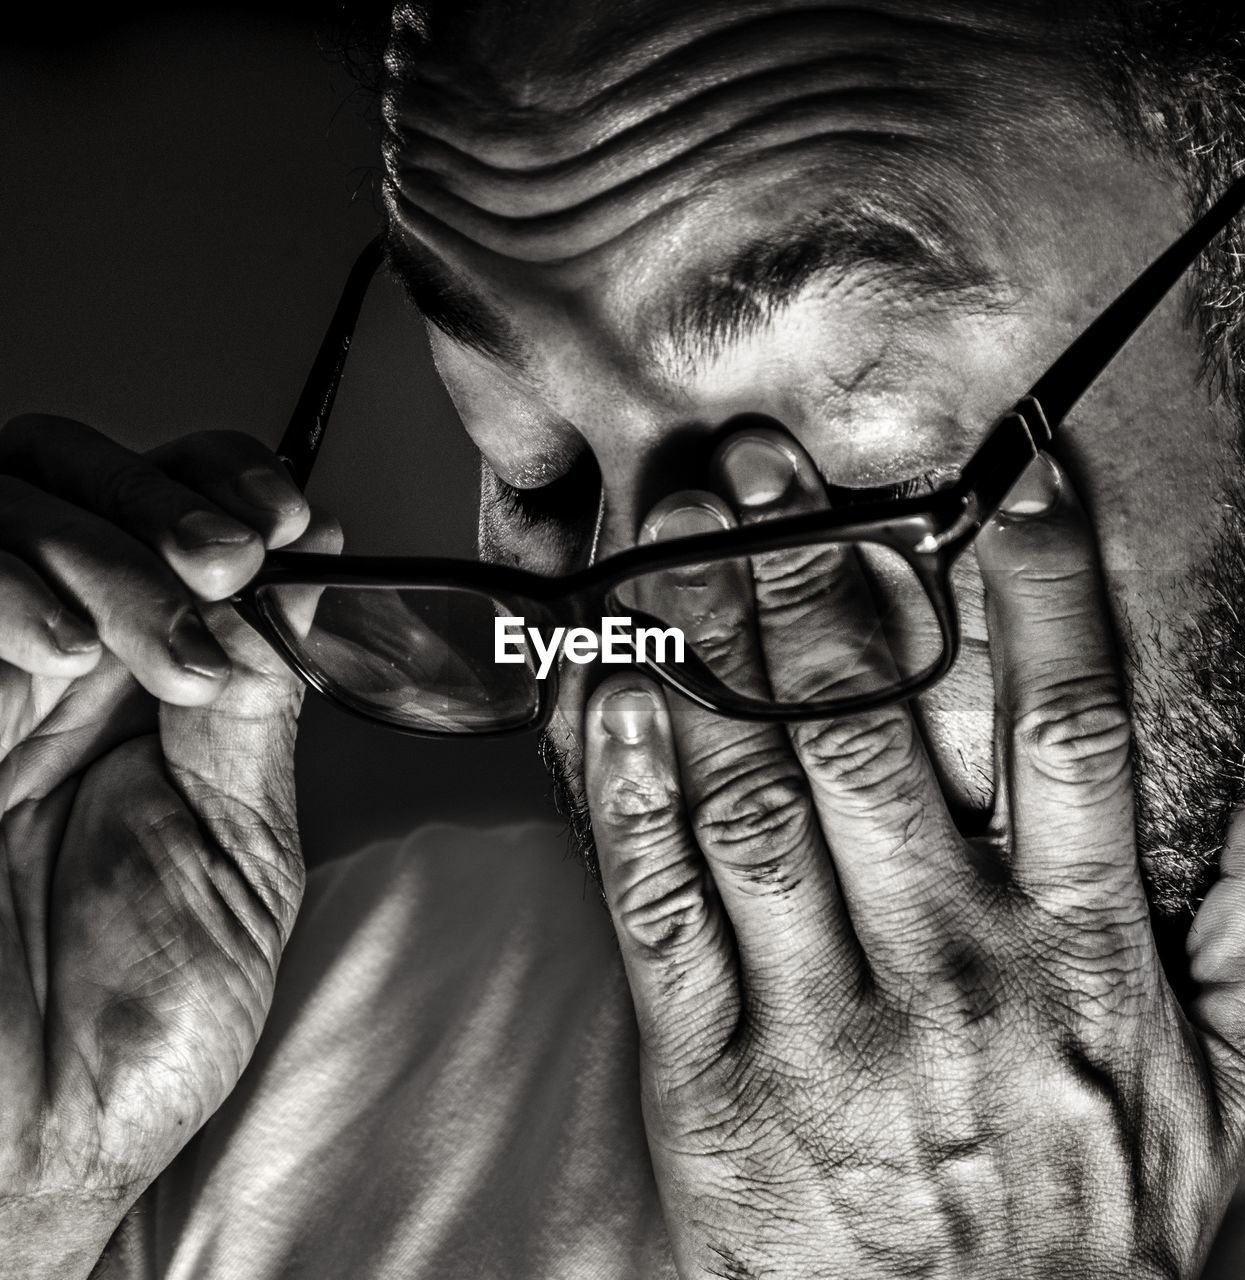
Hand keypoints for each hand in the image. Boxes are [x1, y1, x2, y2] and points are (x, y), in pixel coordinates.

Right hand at [0, 415, 335, 1274]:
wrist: (28, 1140)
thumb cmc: (135, 1016)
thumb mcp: (239, 845)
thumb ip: (257, 705)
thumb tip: (308, 578)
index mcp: (145, 683)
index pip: (169, 512)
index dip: (223, 482)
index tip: (285, 520)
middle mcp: (51, 663)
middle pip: (71, 475)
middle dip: (163, 498)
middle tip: (227, 564)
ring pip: (4, 507)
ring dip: (104, 553)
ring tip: (163, 654)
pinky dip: (2, 589)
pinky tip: (59, 652)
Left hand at [583, 427, 1244, 1278]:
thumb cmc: (1092, 1228)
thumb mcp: (1227, 1096)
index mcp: (1080, 960)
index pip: (1069, 734)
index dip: (1043, 592)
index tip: (1011, 480)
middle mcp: (954, 970)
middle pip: (871, 734)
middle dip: (814, 580)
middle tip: (765, 471)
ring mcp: (825, 1025)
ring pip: (753, 798)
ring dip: (705, 650)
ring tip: (670, 536)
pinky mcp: (714, 1083)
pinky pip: (662, 914)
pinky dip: (630, 795)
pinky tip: (609, 690)